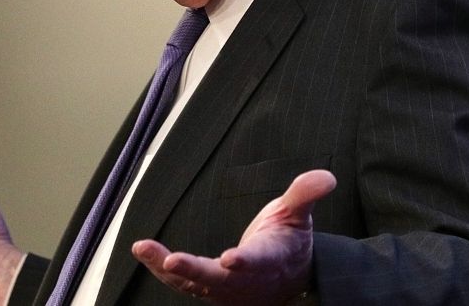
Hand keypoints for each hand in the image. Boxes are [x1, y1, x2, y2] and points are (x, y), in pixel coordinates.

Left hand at [131, 169, 335, 303]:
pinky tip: (142, 251)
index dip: (246, 262)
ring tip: (143, 249)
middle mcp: (247, 280)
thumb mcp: (298, 215)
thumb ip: (305, 195)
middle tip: (171, 261)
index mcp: (271, 259)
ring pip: (195, 283)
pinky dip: (162, 268)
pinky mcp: (209, 289)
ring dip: (168, 268)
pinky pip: (183, 282)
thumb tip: (326, 177)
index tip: (231, 259)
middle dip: (194, 271)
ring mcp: (226, 289)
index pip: (259, 263)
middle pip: (219, 281)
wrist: (288, 279)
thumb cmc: (289, 242)